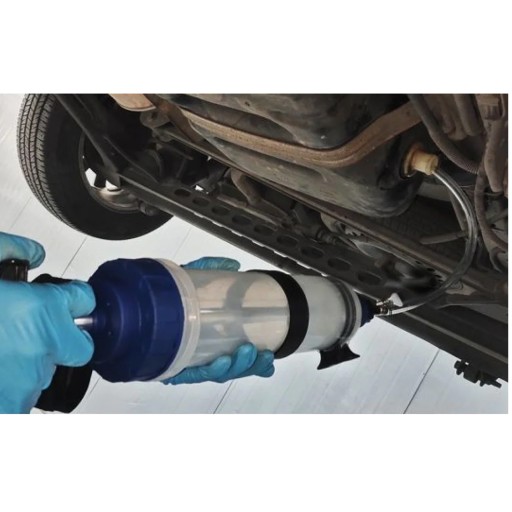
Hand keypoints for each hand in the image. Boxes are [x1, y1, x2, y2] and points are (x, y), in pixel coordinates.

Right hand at [0, 232, 95, 413]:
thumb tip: (32, 253)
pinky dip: (10, 384)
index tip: (67, 299)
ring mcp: (28, 382)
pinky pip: (24, 395)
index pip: (85, 300)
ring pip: (48, 370)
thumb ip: (9, 249)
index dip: (74, 297)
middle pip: (78, 344)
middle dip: (64, 338)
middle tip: (33, 331)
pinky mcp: (11, 407)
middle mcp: (42, 347)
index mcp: (39, 310)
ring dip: (30, 362)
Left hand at [164, 256, 274, 384]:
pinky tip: (221, 362)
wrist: (125, 311)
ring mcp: (184, 364)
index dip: (255, 363)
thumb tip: (231, 265)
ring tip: (244, 353)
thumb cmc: (158, 300)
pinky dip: (208, 370)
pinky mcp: (168, 369)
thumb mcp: (187, 281)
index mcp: (206, 341)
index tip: (270, 360)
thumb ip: (210, 270)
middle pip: (230, 369)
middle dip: (249, 364)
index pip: (235, 357)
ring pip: (215, 374)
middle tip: (260, 354)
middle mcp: (198, 356)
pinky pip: (190, 375)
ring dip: (235, 367)